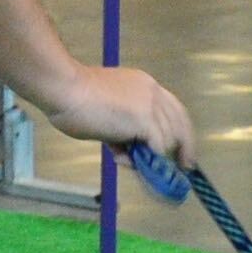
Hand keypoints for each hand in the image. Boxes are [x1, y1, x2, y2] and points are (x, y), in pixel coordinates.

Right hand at [36, 63, 193, 170]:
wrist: (66, 89)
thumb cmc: (76, 99)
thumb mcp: (107, 112)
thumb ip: (122, 129)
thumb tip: (129, 154)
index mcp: (145, 85)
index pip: (174, 109)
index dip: (179, 130)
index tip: (180, 149)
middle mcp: (153, 92)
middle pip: (181, 123)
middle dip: (185, 147)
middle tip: (184, 167)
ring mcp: (151, 105)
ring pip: (169, 139)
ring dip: (153, 157)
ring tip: (128, 162)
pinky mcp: (144, 120)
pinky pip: (157, 147)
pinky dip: (145, 160)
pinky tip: (124, 160)